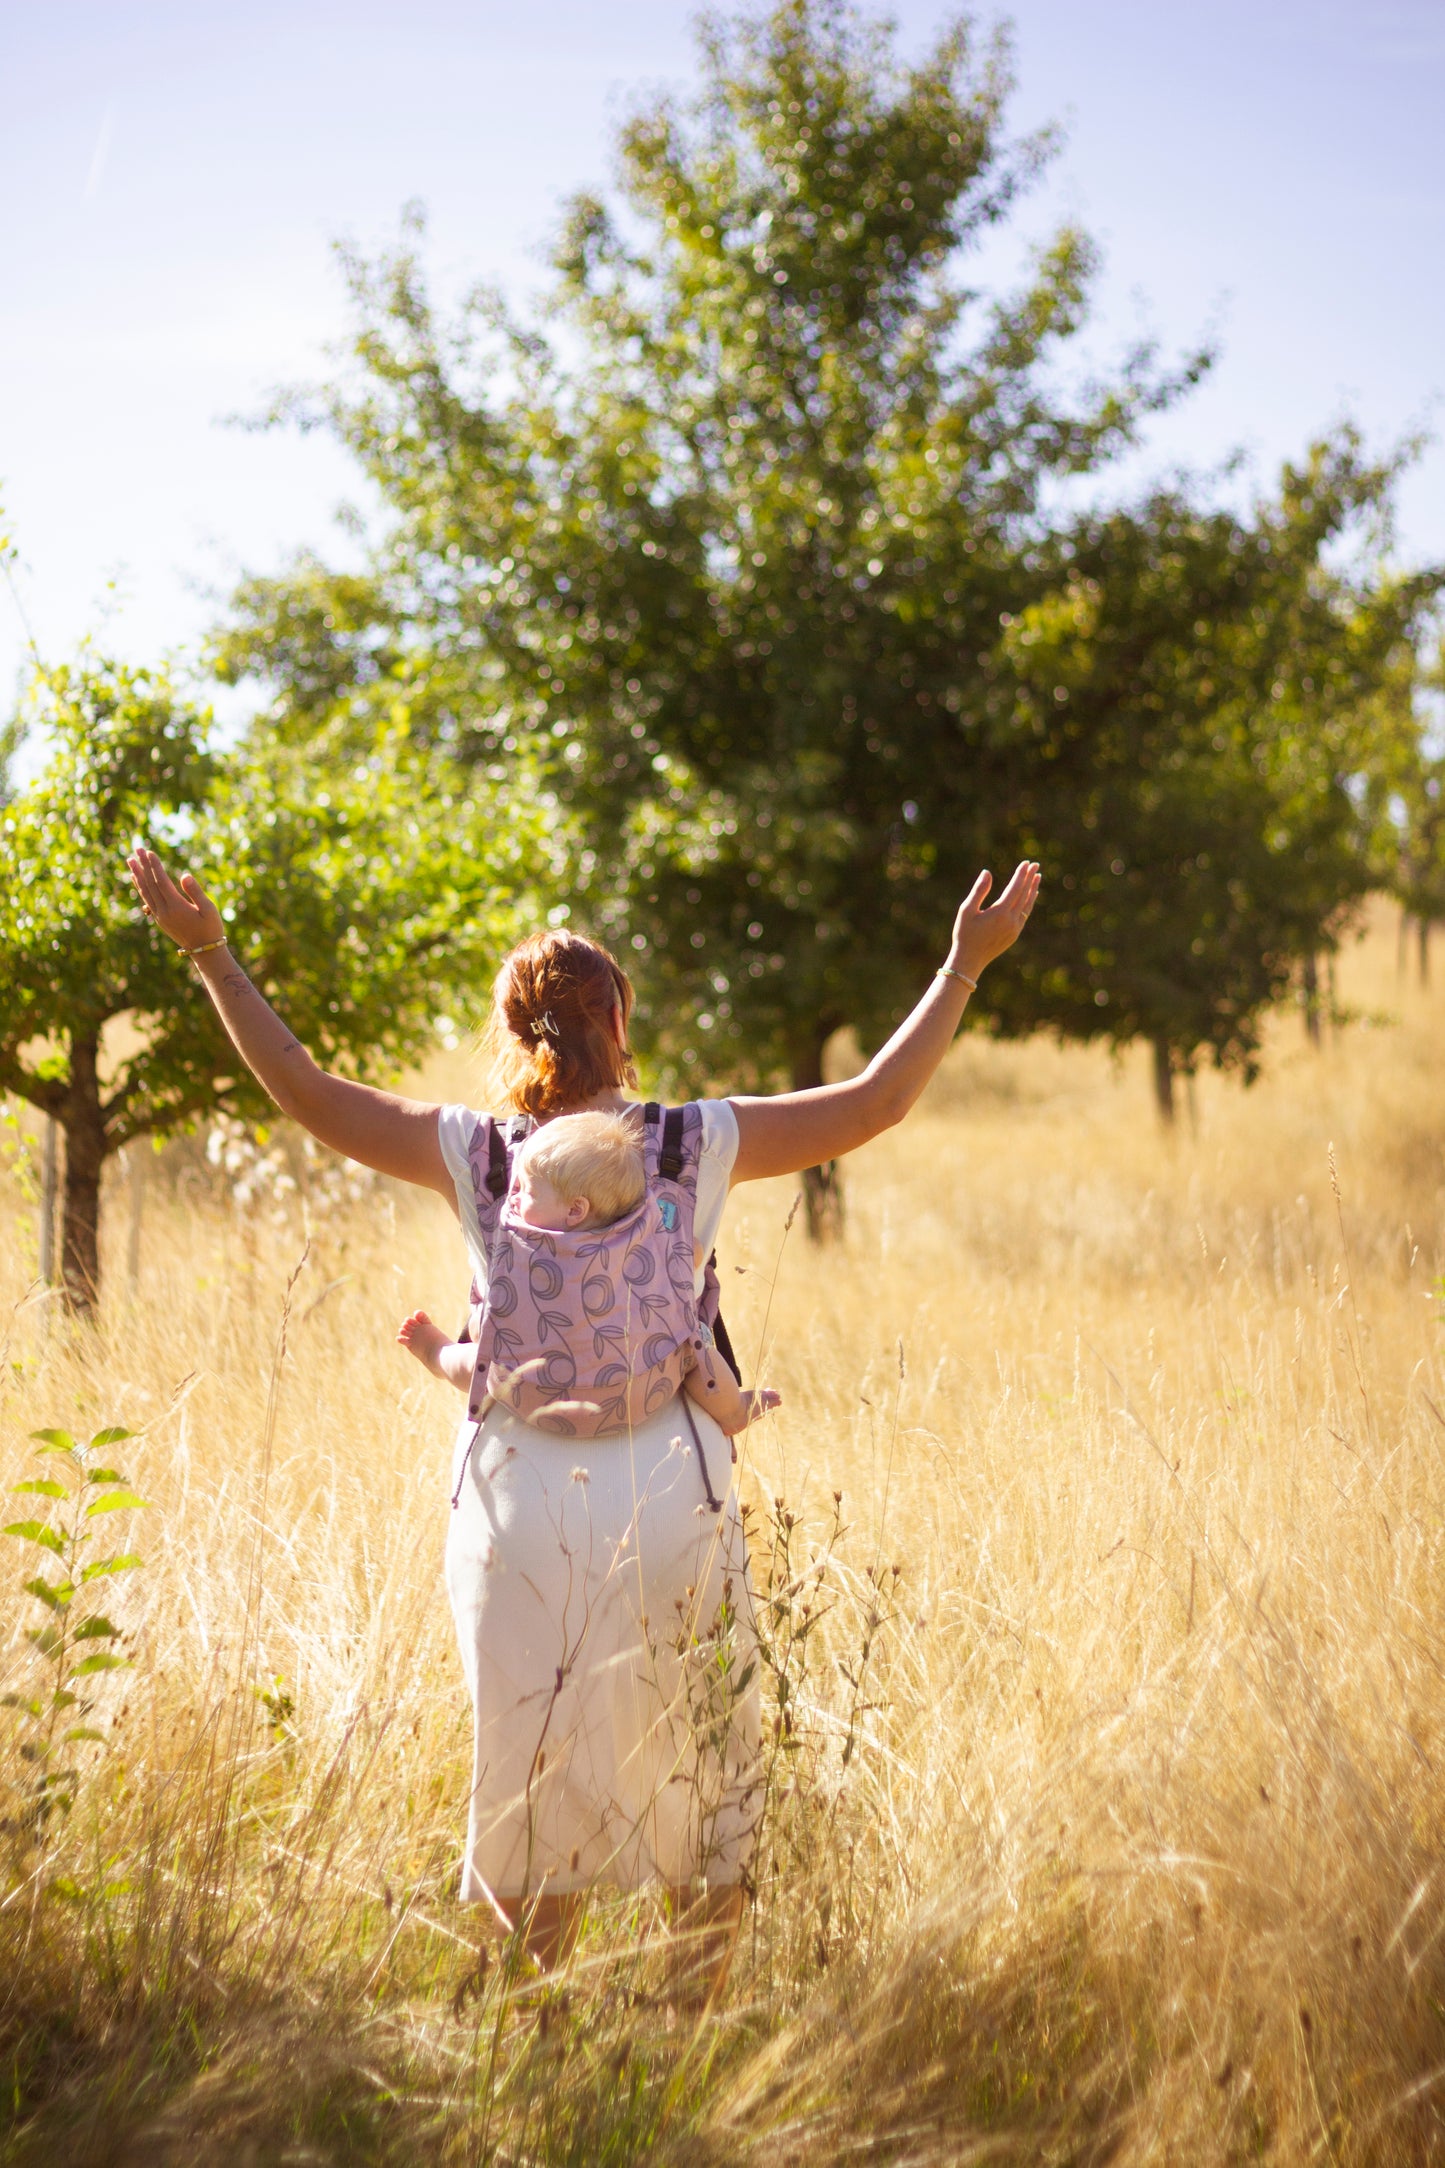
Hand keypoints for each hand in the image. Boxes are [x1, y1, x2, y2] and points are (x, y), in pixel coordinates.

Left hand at [126, 846, 226, 952]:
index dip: (154, 866)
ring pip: (145, 891)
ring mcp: (159, 916)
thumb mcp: (209, 909)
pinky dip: (140, 887)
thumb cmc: (210, 927)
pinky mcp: (159, 919)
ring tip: (130, 860)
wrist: (203, 950)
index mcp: (176, 907)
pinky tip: (136, 878)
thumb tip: (184, 875)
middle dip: (143, 865)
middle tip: (137, 848)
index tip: (149, 852)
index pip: (161, 882)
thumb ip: (195, 891)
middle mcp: (164, 911)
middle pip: (150, 884)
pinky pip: (147, 899)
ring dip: (137, 875)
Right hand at [948, 860, 1040, 977]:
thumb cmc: (964, 934)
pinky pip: (1025, 914)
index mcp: (1000, 912)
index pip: (1015, 888)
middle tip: (1036, 865)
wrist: (970, 960)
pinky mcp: (1015, 934)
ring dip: (1033, 890)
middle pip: (1025, 894)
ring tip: (1037, 877)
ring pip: (1028, 905)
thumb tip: (987, 872)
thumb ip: (979, 891)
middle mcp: (1011, 920)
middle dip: (1030, 878)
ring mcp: (1015, 928)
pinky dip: (1029, 903)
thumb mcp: (966, 910)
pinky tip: (1031, 896)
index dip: (1021, 874)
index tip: (1026, 863)